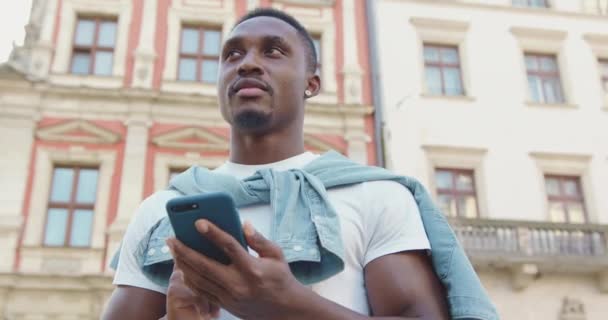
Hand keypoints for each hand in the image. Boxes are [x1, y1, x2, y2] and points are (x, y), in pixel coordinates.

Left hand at [167, 220, 307, 319]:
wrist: (284, 310)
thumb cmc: (280, 278)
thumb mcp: (276, 255)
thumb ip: (259, 239)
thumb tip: (243, 224)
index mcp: (252, 269)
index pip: (229, 247)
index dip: (212, 233)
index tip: (198, 222)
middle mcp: (238, 284)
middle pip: (205, 265)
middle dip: (185, 250)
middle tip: (171, 238)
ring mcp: (229, 296)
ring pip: (198, 279)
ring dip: (182, 263)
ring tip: (173, 249)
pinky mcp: (225, 304)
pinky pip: (201, 291)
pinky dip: (189, 278)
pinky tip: (182, 266)